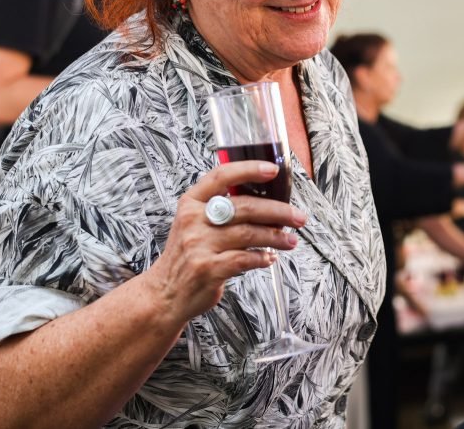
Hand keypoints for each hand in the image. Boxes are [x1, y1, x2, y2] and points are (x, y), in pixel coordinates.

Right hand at [144, 161, 307, 324]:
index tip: (272, 170)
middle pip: (245, 207)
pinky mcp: (208, 268)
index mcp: (191, 202)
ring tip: (290, 240)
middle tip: (298, 217)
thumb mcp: (194, 223)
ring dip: (276, 236)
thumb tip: (268, 200)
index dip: (249, 169)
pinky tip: (270, 257)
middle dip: (279, 211)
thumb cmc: (188, 255)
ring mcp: (199, 245)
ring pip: (250, 233)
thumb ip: (222, 209)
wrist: (165, 292)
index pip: (221, 176)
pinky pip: (245, 258)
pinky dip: (263, 257)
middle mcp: (193, 220)